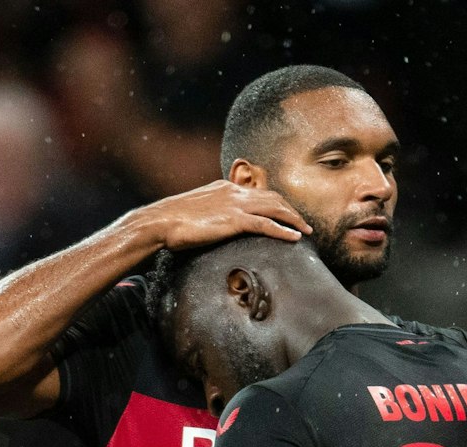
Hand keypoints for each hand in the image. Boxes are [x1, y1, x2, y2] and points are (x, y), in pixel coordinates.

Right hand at [130, 181, 310, 251]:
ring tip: (306, 230)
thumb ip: (210, 213)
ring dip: (293, 219)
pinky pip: (266, 224)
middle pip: (272, 196)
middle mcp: (234, 192)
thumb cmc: (171, 221)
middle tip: (303, 222)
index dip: (275, 202)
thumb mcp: (195, 212)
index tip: (285, 212)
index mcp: (224, 188)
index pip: (257, 192)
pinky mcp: (234, 220)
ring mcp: (235, 205)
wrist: (160, 222)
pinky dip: (283, 230)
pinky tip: (295, 238)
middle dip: (290, 209)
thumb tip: (213, 224)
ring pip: (275, 207)